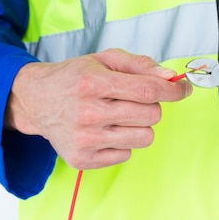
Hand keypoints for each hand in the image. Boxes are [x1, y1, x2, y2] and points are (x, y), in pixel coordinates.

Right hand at [5, 48, 191, 168]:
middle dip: (151, 106)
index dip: (173, 91)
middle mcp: (88, 113)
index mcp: (92, 83)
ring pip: (144, 138)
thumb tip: (169, 77)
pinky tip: (105, 131)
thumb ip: (139, 65)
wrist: (36, 101)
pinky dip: (122, 142)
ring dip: (139, 126)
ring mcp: (85, 140)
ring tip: (118, 116)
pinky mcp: (83, 159)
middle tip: (133, 100)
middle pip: (151, 116)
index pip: (148, 91)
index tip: (182, 90)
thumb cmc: (74, 78)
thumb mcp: (103, 60)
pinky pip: (127, 155)